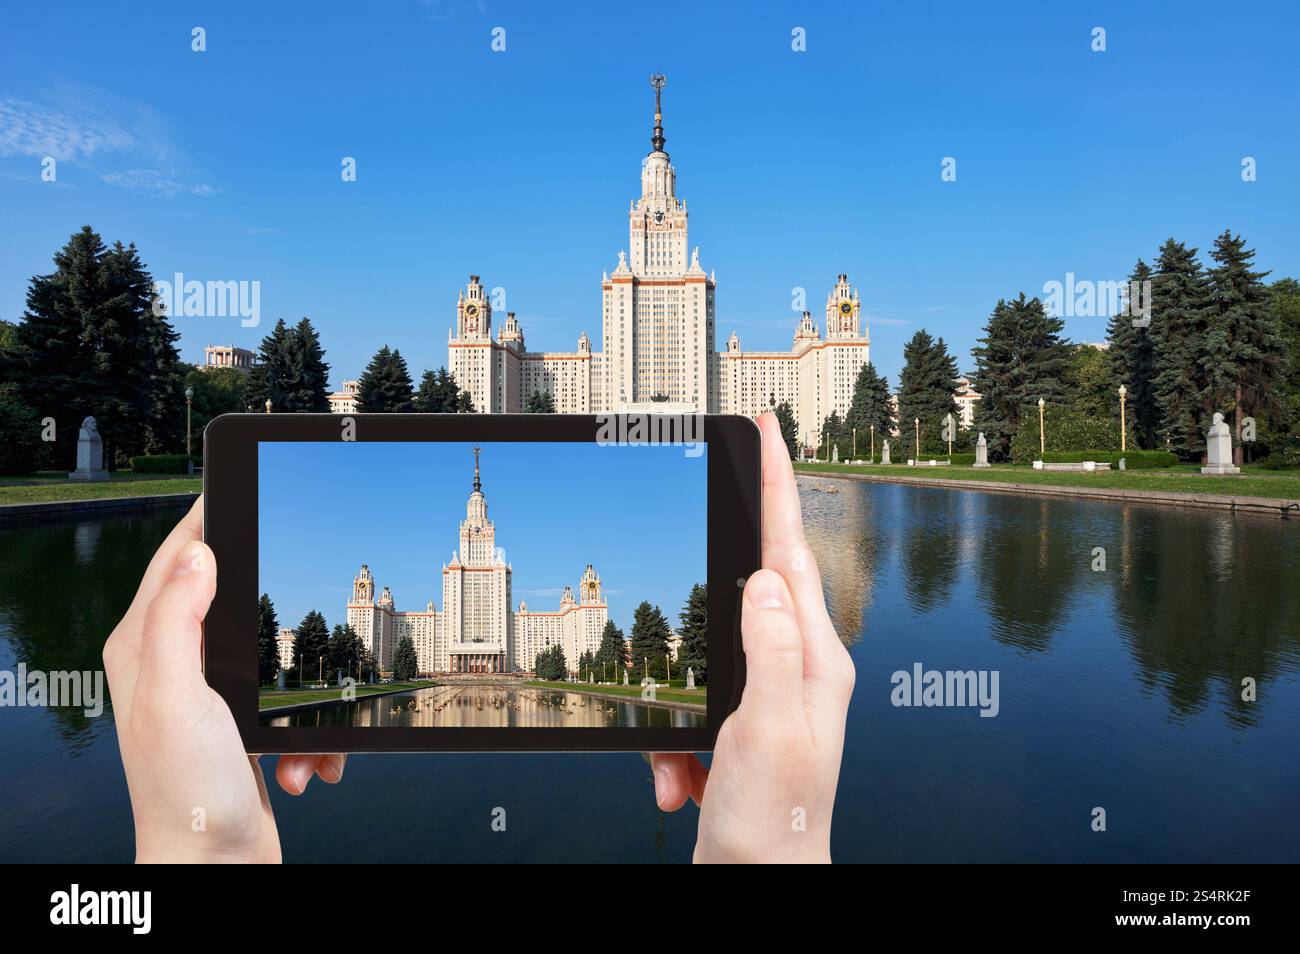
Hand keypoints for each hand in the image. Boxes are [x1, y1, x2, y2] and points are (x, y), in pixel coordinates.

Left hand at [103, 497, 344, 862]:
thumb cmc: (187, 794)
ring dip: (303, 696)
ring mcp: (207, 698)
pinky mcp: (240, 728)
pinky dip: (309, 735)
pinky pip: (291, 706)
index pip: (174, 560)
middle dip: (279, 617)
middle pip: (231, 600)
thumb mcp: (177, 696)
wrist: (216, 867)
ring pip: (273, 657)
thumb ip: (177, 619)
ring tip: (301, 736)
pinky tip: (303, 763)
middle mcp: (171, 667)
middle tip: (309, 600)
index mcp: (144, 648)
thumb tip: (197, 553)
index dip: (206, 518)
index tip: (239, 487)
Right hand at [652, 412, 854, 862]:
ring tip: (682, 769)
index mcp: (816, 660)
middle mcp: (799, 670)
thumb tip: (763, 578)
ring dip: (677, 713)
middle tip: (706, 533)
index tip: (768, 432)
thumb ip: (768, 648)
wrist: (758, 886)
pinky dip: (671, 745)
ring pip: (703, 655)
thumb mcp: (766, 729)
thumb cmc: (774, 823)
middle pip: (748, 592)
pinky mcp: (737, 726)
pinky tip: (679, 783)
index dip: (779, 487)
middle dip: (708, 589)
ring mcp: (769, 697)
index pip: (792, 553)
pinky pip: (687, 708)